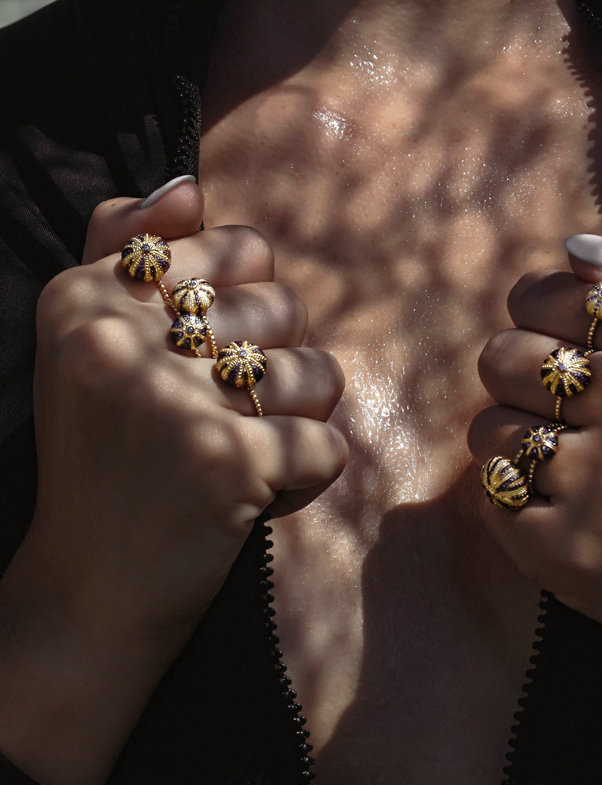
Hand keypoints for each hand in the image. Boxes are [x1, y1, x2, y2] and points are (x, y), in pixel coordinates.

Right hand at [0, 179, 346, 784]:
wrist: (86, 594)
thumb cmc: (100, 468)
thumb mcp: (84, 351)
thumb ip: (123, 254)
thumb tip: (188, 185)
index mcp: (89, 296)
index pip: (238, 249)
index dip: (247, 314)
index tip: (203, 365)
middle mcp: (124, 335)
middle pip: (287, 309)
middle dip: (276, 371)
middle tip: (223, 422)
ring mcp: (176, 399)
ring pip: (320, 374)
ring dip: (297, 425)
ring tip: (245, 459)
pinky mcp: (228, 463)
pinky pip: (329, 448)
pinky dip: (308, 481)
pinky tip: (258, 498)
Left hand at [469, 241, 601, 696]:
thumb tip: (574, 249)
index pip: (540, 297)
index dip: (538, 319)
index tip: (563, 345)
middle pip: (500, 356)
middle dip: (522, 379)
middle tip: (565, 409)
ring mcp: (601, 486)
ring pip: (489, 428)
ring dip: (517, 443)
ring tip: (569, 463)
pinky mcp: (563, 550)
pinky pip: (491, 493)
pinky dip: (514, 497)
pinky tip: (562, 507)